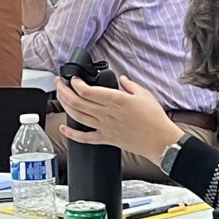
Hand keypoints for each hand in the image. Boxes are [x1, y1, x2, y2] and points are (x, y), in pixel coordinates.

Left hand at [57, 72, 179, 163]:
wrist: (160, 140)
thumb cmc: (154, 118)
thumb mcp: (143, 94)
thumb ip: (129, 85)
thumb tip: (121, 79)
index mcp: (115, 100)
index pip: (87, 91)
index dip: (75, 83)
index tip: (73, 78)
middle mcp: (106, 114)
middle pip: (77, 102)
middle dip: (64, 90)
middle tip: (59, 83)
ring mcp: (104, 127)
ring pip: (77, 116)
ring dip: (64, 105)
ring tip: (59, 97)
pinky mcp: (106, 139)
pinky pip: (84, 138)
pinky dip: (71, 134)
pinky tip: (63, 128)